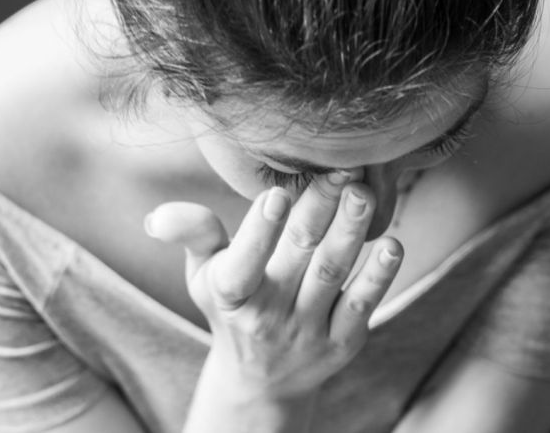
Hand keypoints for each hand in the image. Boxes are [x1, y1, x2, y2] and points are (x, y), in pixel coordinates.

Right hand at [145, 171, 403, 398]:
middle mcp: (267, 317)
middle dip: (319, 211)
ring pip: (331, 276)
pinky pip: (361, 308)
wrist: (262, 379)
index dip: (258, 232)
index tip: (276, 194)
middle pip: (296, 258)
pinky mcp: (342, 344)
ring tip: (364, 195)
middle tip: (341, 170)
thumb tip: (157, 216)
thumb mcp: (204, 274)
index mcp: (229, 296)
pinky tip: (392, 245)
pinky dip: (377, 278)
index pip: (242, 266)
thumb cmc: (232, 307)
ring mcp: (307, 332)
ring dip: (350, 234)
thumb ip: (192, 235)